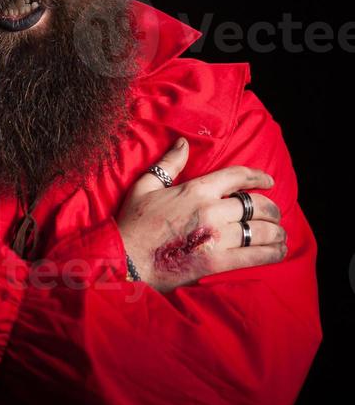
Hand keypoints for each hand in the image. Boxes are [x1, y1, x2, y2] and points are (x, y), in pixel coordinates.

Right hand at [117, 138, 286, 292]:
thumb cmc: (133, 223)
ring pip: (260, 230)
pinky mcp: (217, 261)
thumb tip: (182, 143)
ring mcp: (216, 236)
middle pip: (255, 205)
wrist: (125, 260)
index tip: (268, 181)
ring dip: (276, 231)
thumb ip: (168, 164)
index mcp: (196, 189)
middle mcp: (211, 210)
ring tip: (280, 234)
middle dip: (271, 208)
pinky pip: (254, 255)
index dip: (257, 177)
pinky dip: (272, 253)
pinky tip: (278, 251)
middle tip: (274, 213)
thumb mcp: (145, 186)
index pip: (237, 176)